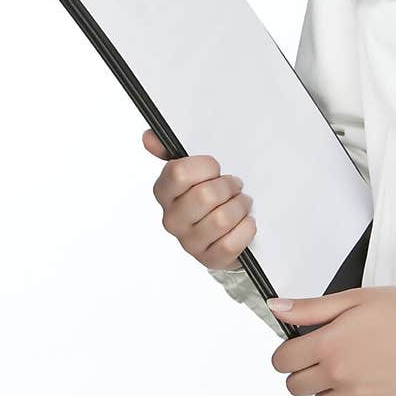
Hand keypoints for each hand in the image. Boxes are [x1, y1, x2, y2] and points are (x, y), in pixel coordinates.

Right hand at [142, 128, 254, 269]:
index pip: (178, 172)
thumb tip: (149, 136)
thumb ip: (171, 151)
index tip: (215, 168)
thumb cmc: (210, 194)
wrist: (225, 230)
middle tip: (235, 186)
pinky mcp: (210, 259)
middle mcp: (172, 219)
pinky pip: (231, 243)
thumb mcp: (194, 170)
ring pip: (221, 219)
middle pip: (204, 196)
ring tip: (241, 204)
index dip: (205, 167)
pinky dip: (246, 229)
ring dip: (240, 207)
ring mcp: (189, 242)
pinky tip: (245, 223)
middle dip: (229, 186)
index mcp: (165, 192)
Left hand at [269, 286, 395, 395]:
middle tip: (322, 359)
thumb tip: (277, 307)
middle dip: (303, 372)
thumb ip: (311, 307)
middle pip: (296, 386)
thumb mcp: (354, 298)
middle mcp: (338, 373)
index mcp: (329, 343)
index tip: (300, 347)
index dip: (287, 353)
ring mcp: (357, 394)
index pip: (282, 360)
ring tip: (340, 378)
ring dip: (322, 395)